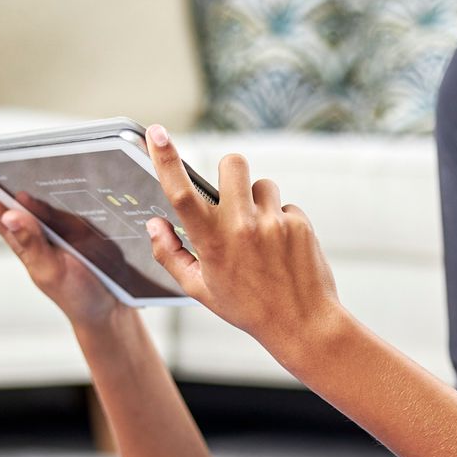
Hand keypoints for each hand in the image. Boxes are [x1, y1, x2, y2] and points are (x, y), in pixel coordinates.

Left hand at [0, 153, 124, 328]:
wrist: (110, 308)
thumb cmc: (77, 296)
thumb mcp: (50, 271)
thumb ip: (32, 244)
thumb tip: (9, 215)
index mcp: (20, 239)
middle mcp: (34, 228)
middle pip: (5, 192)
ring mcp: (55, 224)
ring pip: (34, 190)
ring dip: (23, 169)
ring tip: (10, 148)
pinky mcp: (78, 222)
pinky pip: (64, 196)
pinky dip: (60, 181)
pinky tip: (59, 167)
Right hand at [141, 124, 345, 352]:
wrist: (302, 323)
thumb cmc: (247, 307)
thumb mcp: (200, 289)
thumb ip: (171, 254)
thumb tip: (154, 224)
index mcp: (211, 242)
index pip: (181, 192)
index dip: (165, 159)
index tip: (156, 133)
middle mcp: (241, 227)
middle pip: (231, 163)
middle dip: (229, 172)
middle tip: (232, 195)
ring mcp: (273, 222)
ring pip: (262, 184)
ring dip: (258, 200)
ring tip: (261, 235)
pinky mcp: (299, 222)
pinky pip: (285, 205)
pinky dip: (281, 221)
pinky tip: (282, 249)